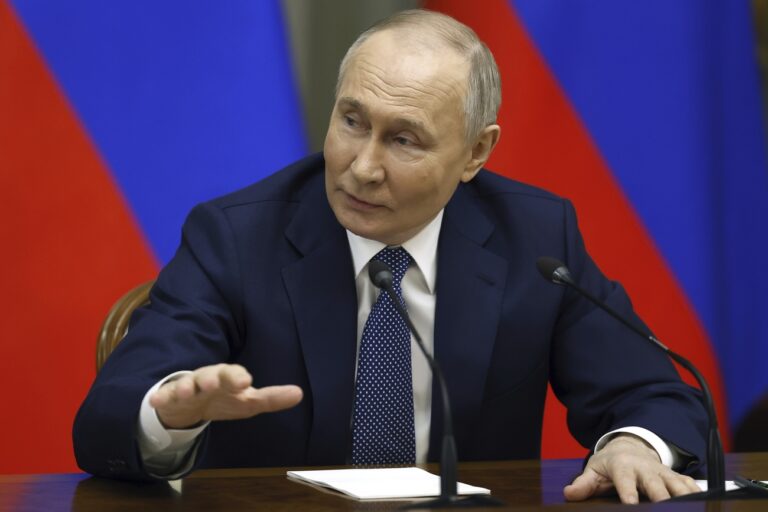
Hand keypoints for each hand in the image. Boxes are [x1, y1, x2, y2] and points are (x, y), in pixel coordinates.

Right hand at [149, 364, 302, 428]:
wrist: (189, 405)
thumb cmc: (223, 399)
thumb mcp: (248, 402)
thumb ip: (271, 398)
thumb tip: (299, 393)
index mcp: (228, 378)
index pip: (235, 374)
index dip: (238, 377)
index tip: (245, 382)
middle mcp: (208, 378)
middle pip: (211, 374)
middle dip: (213, 377)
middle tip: (213, 383)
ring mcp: (187, 387)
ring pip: (186, 383)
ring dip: (186, 386)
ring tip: (185, 391)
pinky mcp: (168, 398)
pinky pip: (163, 396)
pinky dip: (160, 397)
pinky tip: (155, 400)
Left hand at [563, 434, 699, 503]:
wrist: (629, 447)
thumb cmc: (610, 463)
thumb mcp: (594, 470)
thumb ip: (583, 484)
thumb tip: (569, 494)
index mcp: (623, 467)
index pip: (626, 482)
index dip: (629, 494)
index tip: (631, 505)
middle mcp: (645, 469)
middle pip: (656, 486)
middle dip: (662, 499)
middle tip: (664, 509)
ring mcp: (662, 472)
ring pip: (677, 486)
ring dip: (685, 498)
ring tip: (691, 508)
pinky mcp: (675, 477)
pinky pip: (690, 484)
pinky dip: (698, 494)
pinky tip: (704, 503)